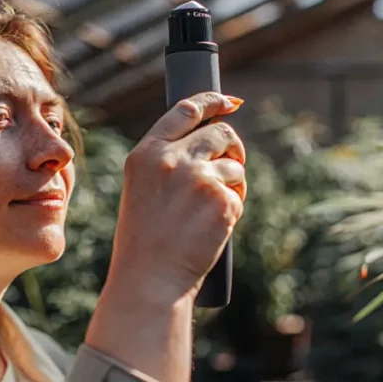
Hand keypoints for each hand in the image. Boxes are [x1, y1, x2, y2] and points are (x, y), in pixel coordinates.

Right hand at [108, 91, 246, 302]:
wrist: (150, 279)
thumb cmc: (144, 241)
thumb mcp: (143, 189)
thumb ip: (168, 161)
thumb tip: (212, 139)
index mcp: (146, 153)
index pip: (185, 111)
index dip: (212, 102)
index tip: (229, 102)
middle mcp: (172, 159)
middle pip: (220, 132)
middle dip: (232, 147)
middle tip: (232, 165)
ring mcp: (199, 178)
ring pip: (234, 164)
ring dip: (233, 182)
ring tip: (211, 211)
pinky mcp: (222, 200)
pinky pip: (238, 194)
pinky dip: (233, 208)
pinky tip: (214, 228)